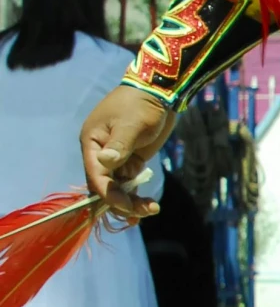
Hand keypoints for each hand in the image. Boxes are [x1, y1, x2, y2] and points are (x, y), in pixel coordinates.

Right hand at [81, 86, 175, 220]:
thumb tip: (106, 161)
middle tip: (142, 213)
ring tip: (150, 211)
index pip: (96, 176)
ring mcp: (115, 158)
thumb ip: (119, 145)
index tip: (127, 206)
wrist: (159, 93)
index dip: (109, 194)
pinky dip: (135, 195)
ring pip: (117, 188)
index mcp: (92, 144)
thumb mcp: (131, 124)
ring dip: (130, 202)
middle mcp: (100, 154)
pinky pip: (128, 183)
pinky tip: (148, 206)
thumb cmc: (141, 104)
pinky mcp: (130, 160)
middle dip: (120, 202)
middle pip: (105, 187)